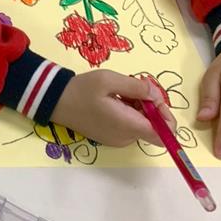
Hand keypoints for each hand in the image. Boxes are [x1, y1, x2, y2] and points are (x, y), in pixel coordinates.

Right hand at [51, 70, 175, 147]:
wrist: (54, 101)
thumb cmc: (81, 89)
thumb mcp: (108, 80)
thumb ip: (137, 87)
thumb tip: (156, 95)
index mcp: (127, 125)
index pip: (164, 134)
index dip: (166, 118)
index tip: (153, 98)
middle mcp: (125, 138)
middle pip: (153, 128)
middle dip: (150, 108)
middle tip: (133, 89)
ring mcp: (117, 140)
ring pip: (142, 126)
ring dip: (139, 109)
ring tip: (120, 93)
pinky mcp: (110, 138)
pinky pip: (130, 128)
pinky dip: (129, 114)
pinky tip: (114, 101)